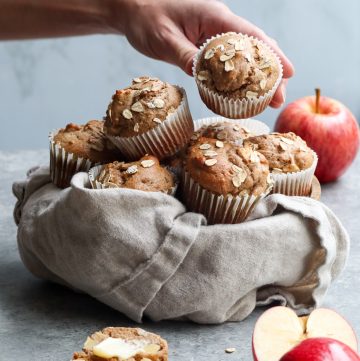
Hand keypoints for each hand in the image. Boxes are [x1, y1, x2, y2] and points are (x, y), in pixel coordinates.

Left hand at [116, 0, 293, 107]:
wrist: (133, 9)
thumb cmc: (146, 18)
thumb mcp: (164, 39)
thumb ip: (186, 56)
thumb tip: (206, 78)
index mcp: (213, 16)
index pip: (251, 36)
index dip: (273, 55)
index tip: (289, 72)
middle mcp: (218, 24)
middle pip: (254, 47)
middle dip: (270, 73)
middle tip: (279, 98)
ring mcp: (213, 34)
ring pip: (243, 56)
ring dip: (257, 77)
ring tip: (267, 100)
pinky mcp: (205, 43)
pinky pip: (228, 61)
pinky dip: (238, 76)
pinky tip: (244, 91)